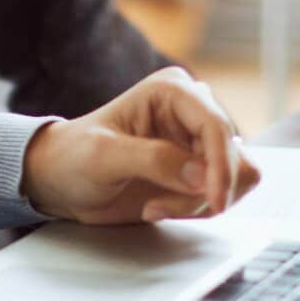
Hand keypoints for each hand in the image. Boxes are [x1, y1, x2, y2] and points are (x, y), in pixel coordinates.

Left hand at [18, 67, 260, 223]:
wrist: (62, 180)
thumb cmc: (74, 157)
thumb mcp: (103, 156)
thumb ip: (153, 160)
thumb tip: (201, 175)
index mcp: (172, 91)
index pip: (217, 127)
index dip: (221, 167)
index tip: (213, 201)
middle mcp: (192, 111)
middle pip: (234, 156)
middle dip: (202, 191)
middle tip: (160, 206)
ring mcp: (198, 141)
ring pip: (237, 177)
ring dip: (201, 203)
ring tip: (157, 206)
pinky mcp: (200, 169)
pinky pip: (225, 193)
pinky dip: (198, 209)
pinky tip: (161, 207)